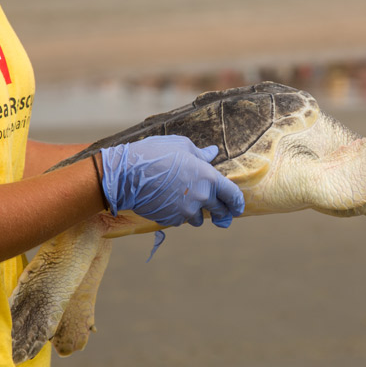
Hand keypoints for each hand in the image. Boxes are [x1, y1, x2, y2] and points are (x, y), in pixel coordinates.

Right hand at [100, 136, 244, 226]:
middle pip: (219, 210)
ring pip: (198, 218)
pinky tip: (167, 202)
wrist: (127, 174)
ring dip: (196, 213)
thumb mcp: (181, 146)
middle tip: (220, 214)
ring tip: (185, 202)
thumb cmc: (155, 153)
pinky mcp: (171, 220)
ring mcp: (186, 211)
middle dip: (221, 212)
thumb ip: (200, 154)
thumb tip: (213, 152)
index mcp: (208, 177)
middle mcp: (201, 197)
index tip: (238, 208)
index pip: (232, 195)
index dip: (237, 203)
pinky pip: (180, 220)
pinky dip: (177, 214)